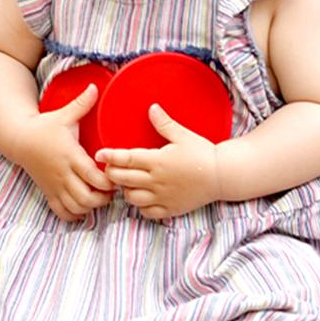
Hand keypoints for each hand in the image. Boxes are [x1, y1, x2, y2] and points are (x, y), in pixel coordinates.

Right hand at [10, 83, 115, 222]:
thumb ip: (82, 104)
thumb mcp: (64, 115)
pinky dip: (75, 214)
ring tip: (99, 197)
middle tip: (111, 189)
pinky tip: (83, 206)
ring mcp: (55, 186)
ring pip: (76, 208)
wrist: (20, 139)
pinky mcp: (49, 193)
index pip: (92, 176)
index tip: (114, 175)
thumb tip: (96, 86)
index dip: (107, 181)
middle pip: (86, 198)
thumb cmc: (45, 127)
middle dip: (103, 198)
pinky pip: (62, 213)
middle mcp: (63, 174)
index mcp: (69, 155)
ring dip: (91, 207)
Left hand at [98, 103, 221, 219]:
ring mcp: (163, 197)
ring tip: (124, 182)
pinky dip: (140, 207)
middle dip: (112, 174)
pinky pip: (148, 212)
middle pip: (124, 180)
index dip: (111, 157)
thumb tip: (151, 108)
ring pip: (133, 198)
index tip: (99, 154)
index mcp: (158, 161)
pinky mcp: (171, 209)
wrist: (221, 175)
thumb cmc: (202, 152)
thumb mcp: (183, 135)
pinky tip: (141, 198)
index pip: (127, 159)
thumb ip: (164, 123)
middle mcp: (157, 181)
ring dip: (125, 191)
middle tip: (108, 168)